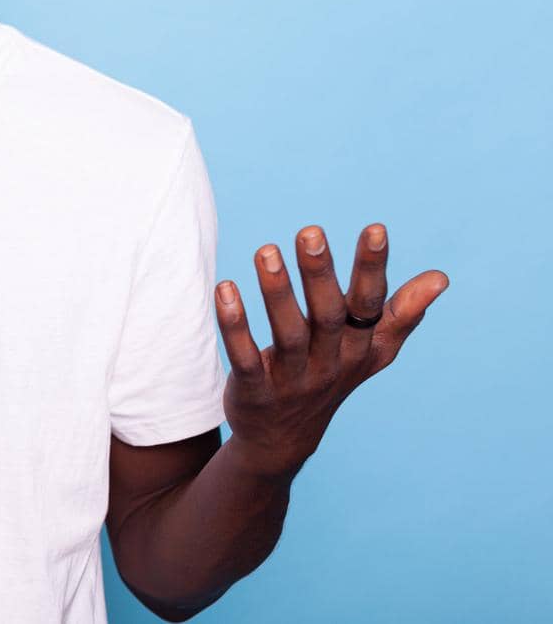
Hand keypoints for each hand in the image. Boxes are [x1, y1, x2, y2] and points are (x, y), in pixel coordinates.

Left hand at [214, 224, 447, 478]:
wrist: (284, 440)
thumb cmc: (330, 377)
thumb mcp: (371, 352)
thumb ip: (401, 314)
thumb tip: (442, 277)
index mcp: (359, 347)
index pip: (369, 304)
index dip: (374, 269)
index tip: (376, 228)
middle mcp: (330, 362)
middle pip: (328, 316)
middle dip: (321, 274)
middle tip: (310, 231)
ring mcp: (293, 380)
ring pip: (288, 334)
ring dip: (276, 293)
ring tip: (266, 250)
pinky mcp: (256, 391)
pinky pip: (245, 358)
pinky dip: (235, 326)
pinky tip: (225, 289)